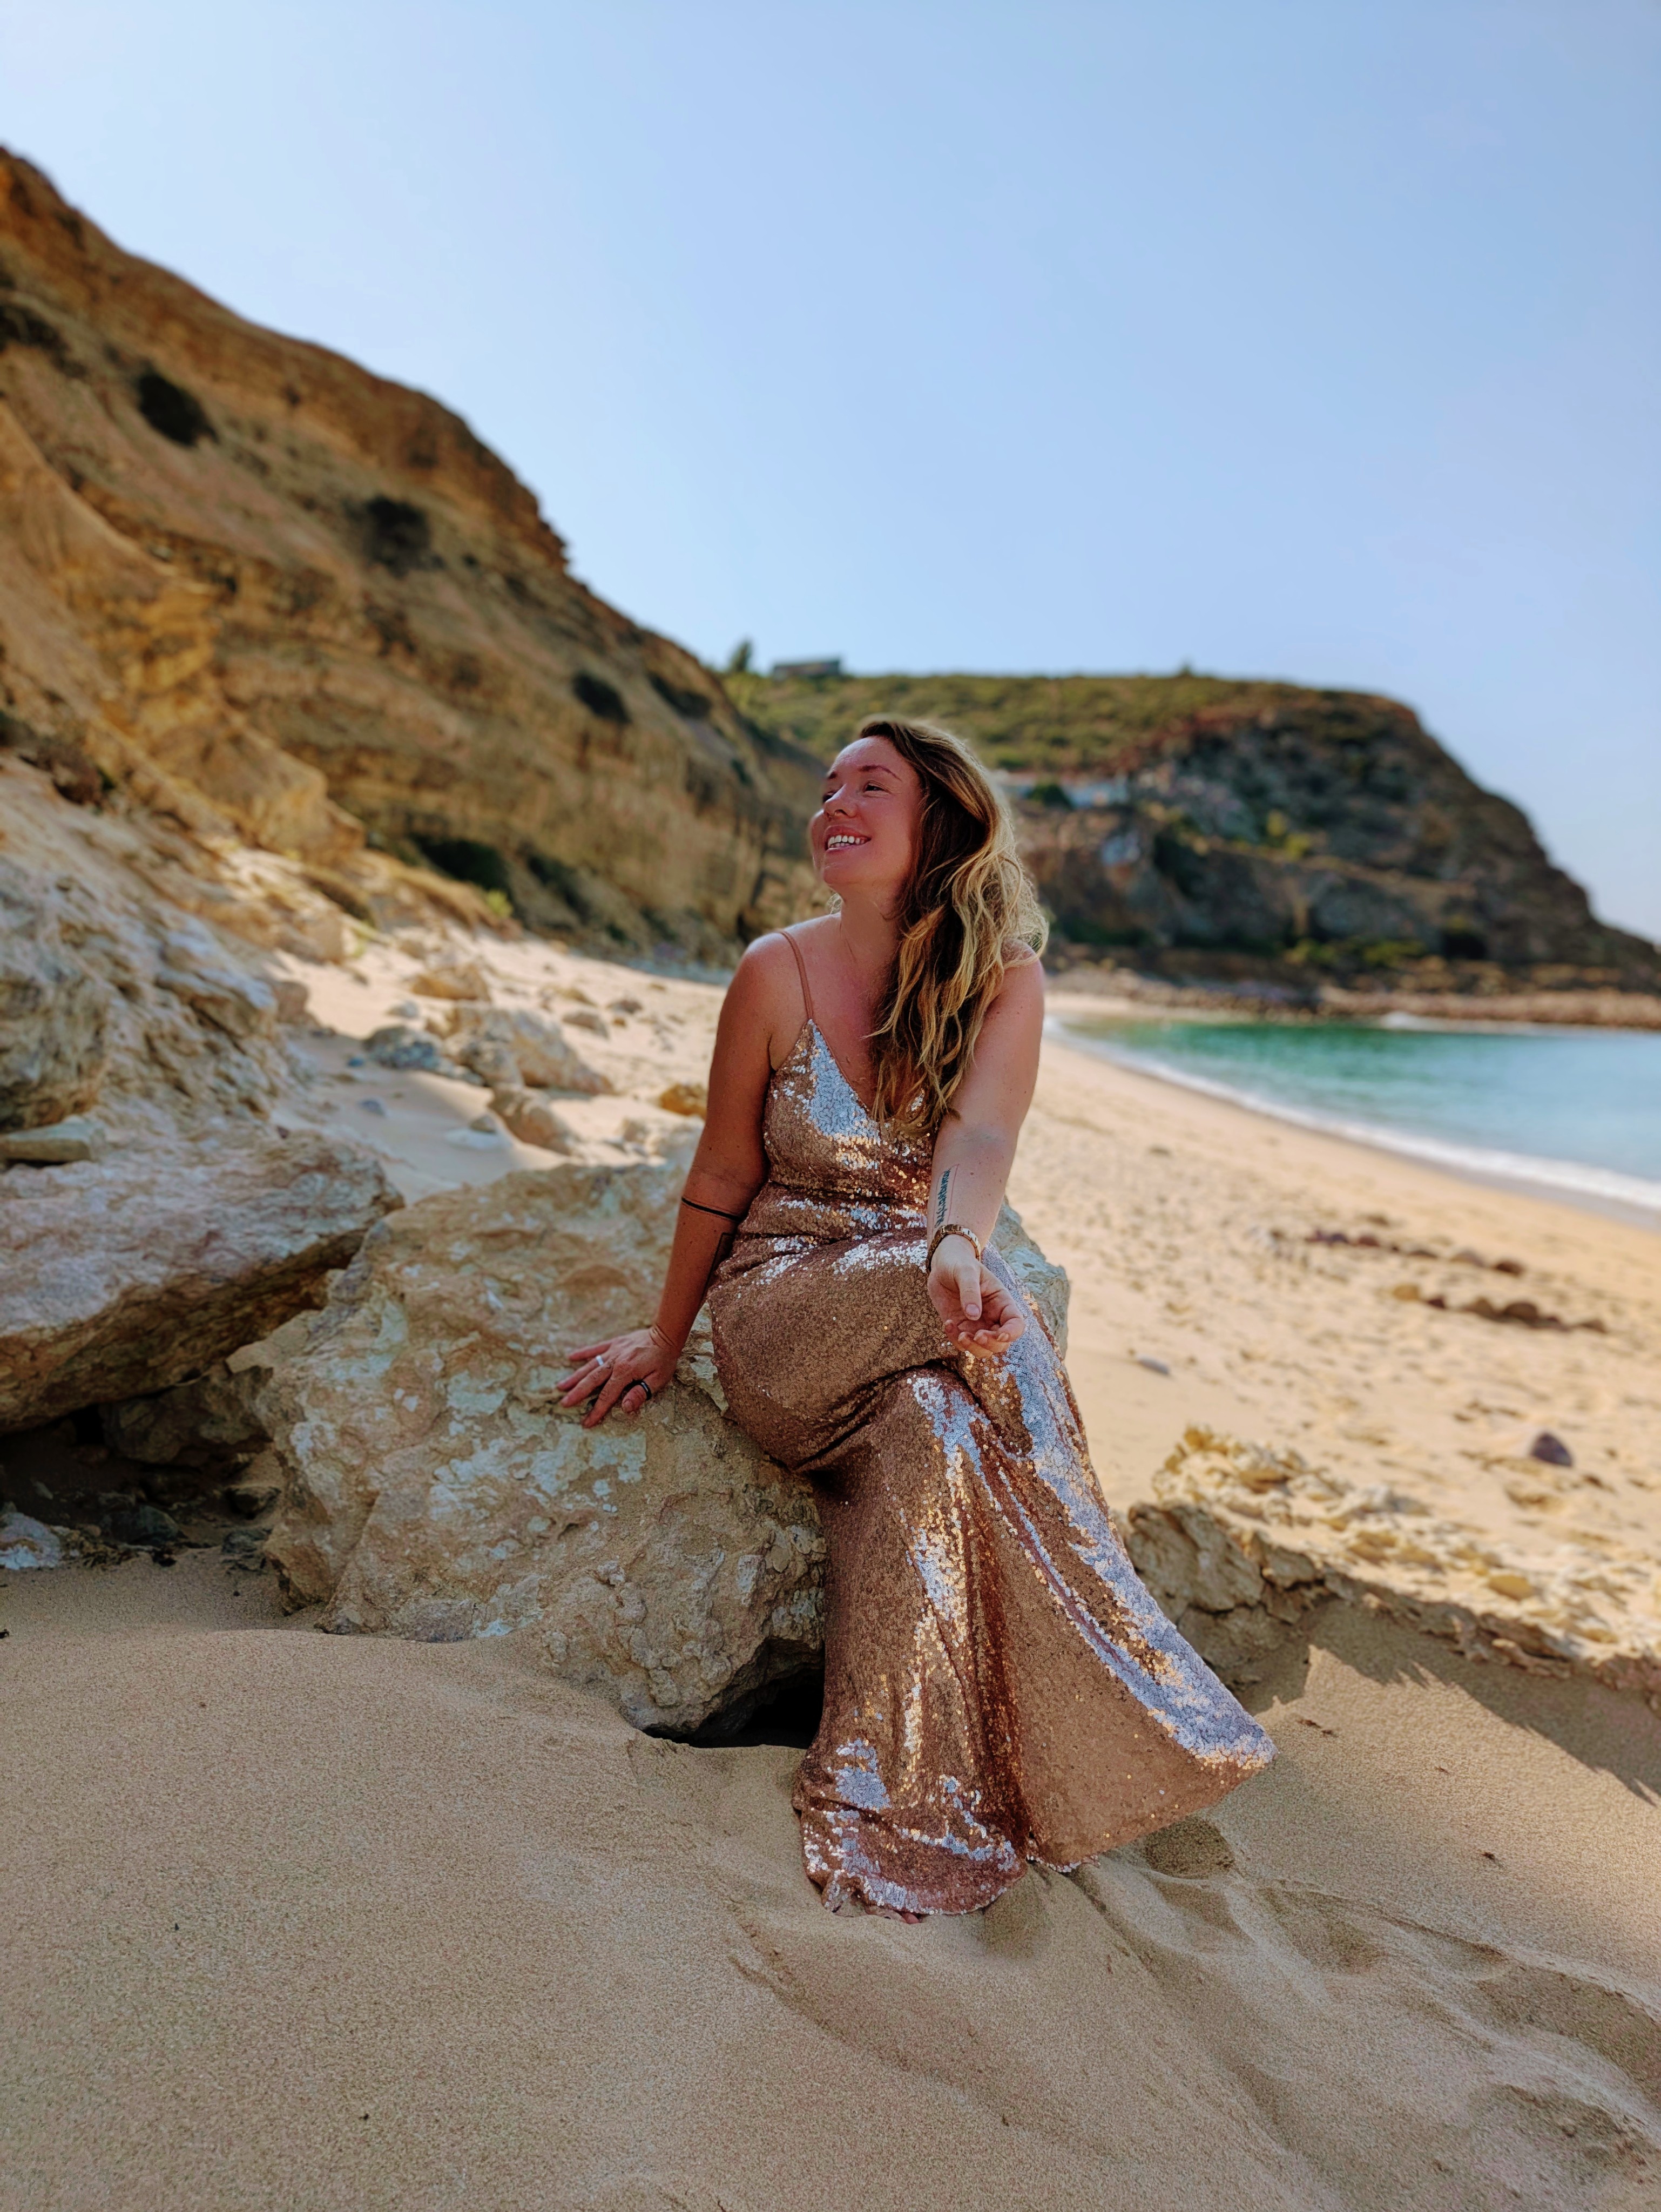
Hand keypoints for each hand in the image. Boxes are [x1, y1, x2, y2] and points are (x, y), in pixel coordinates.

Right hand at [558, 1326, 677, 1426]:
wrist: (665, 1335)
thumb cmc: (663, 1360)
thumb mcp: (658, 1380)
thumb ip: (640, 1393)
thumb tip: (625, 1408)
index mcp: (625, 1372)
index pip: (607, 1396)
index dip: (596, 1411)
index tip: (586, 1423)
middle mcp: (615, 1362)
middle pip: (592, 1380)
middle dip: (577, 1393)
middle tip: (563, 1403)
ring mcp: (613, 1351)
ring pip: (590, 1366)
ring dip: (575, 1377)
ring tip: (561, 1386)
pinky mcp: (614, 1343)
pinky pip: (595, 1348)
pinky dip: (583, 1353)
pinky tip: (570, 1357)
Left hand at [927, 1240, 1025, 1357]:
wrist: (943, 1265)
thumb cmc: (959, 1263)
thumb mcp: (966, 1271)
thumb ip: (970, 1291)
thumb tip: (973, 1315)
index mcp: (1002, 1302)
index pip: (1016, 1324)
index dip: (1012, 1333)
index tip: (1000, 1335)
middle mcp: (993, 1318)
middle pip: (1001, 1343)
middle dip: (991, 1344)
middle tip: (976, 1335)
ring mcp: (977, 1325)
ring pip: (984, 1350)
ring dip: (974, 1348)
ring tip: (960, 1335)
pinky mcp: (960, 1328)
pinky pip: (962, 1344)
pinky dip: (954, 1340)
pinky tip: (947, 1323)